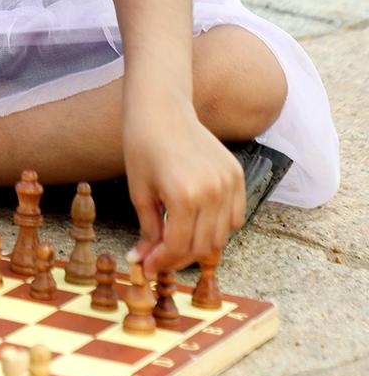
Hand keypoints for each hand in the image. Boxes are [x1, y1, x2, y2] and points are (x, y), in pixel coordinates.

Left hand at [124, 99, 244, 274]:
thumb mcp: (139, 191)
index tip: (149, 267)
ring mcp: (228, 183)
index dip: (163, 262)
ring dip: (199, 246)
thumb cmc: (143, 144)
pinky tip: (198, 223)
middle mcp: (212, 191)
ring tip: (177, 241)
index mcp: (184, 195)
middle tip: (161, 258)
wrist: (162, 109)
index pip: (178, 246)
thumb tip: (142, 260)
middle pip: (202, 246)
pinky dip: (219, 228)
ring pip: (221, 236)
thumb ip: (148, 230)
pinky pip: (235, 217)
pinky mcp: (236, 175)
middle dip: (179, 258)